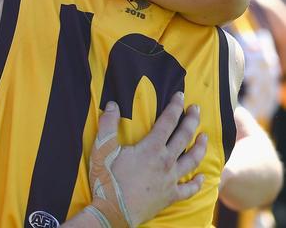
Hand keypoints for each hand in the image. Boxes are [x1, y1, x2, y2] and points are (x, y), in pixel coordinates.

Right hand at [89, 92, 205, 226]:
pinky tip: (202, 177)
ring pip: (192, 160)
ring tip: (205, 137)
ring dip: (200, 147)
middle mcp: (165, 161)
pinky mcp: (170, 196)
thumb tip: (113, 104)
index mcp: (151, 148)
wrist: (113, 211)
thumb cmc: (107, 179)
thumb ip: (108, 125)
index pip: (167, 121)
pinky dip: (197, 183)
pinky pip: (189, 189)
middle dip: (191, 120)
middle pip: (183, 137)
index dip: (175, 107)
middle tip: (197, 109)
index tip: (181, 96)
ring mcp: (170, 180)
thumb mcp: (102, 148)